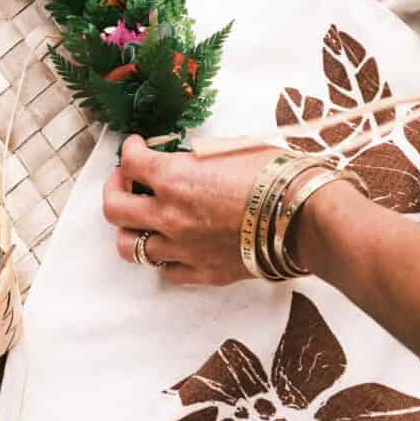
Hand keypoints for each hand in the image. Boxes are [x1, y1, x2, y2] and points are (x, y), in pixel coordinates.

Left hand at [101, 135, 285, 286]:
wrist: (305, 219)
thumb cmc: (276, 176)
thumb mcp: (231, 149)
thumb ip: (197, 158)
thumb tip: (184, 160)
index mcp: (174, 179)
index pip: (129, 162)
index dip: (129, 150)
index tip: (135, 147)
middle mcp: (169, 216)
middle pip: (114, 209)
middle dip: (115, 189)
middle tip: (127, 181)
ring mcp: (182, 249)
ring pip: (130, 247)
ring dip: (131, 229)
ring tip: (143, 218)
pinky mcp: (202, 273)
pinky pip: (166, 270)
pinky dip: (164, 256)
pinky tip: (174, 243)